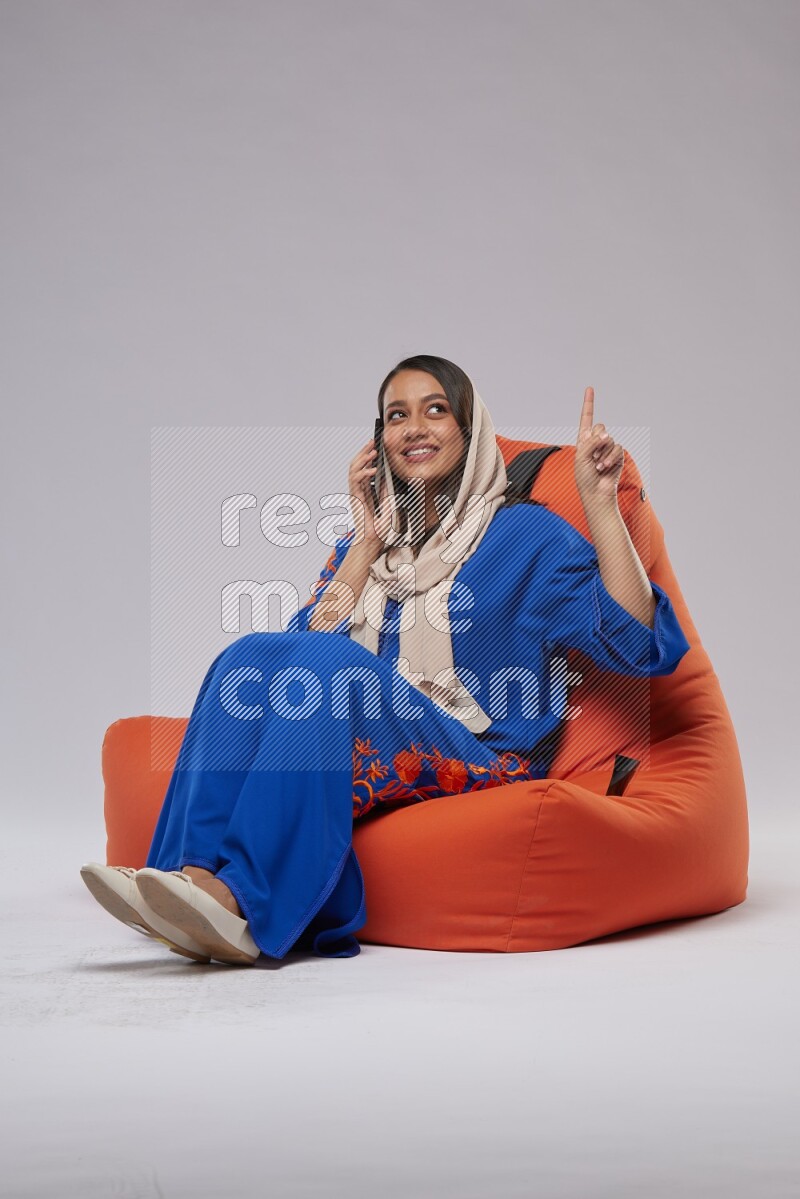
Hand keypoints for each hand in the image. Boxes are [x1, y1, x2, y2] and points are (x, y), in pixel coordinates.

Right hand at [348, 438, 394, 552]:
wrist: (373, 542)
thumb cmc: (378, 528)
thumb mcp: (388, 504)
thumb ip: (386, 490)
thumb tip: (389, 477)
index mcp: (365, 491)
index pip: (363, 468)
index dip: (367, 455)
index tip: (374, 445)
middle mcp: (358, 490)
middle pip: (356, 465)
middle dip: (363, 452)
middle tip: (372, 442)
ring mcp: (355, 494)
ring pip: (353, 470)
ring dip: (362, 459)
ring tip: (372, 452)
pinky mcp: (355, 499)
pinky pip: (356, 482)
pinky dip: (364, 473)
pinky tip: (373, 470)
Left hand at [574, 387, 623, 510]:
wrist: (596, 493)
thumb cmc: (584, 478)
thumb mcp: (580, 457)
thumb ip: (591, 442)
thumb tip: (606, 434)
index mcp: (583, 440)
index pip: (586, 418)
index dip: (589, 404)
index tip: (590, 389)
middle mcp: (596, 442)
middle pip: (600, 427)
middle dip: (595, 440)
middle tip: (591, 456)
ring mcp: (607, 448)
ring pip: (608, 439)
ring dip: (602, 453)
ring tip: (597, 466)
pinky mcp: (617, 455)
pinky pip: (617, 448)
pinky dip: (610, 458)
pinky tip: (604, 468)